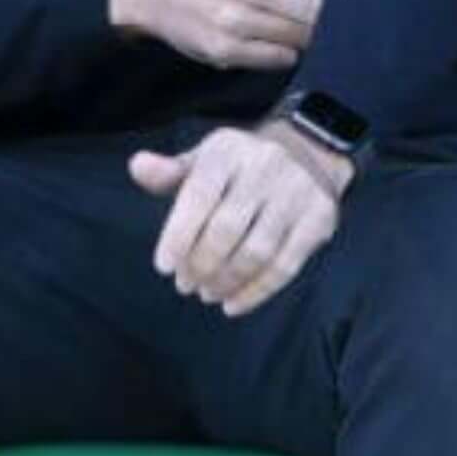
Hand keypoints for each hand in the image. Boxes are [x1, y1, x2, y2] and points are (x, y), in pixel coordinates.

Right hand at [107, 0, 356, 70]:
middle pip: (317, 11)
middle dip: (337, 16)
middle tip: (345, 15)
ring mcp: (233, 21)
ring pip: (301, 39)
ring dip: (313, 36)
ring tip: (307, 24)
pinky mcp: (223, 50)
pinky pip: (279, 59)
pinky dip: (289, 51)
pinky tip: (282, 38)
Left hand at [129, 123, 351, 315]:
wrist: (306, 152)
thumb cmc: (238, 165)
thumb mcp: (203, 159)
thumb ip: (169, 172)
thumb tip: (138, 167)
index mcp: (226, 152)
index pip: (198, 195)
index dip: (179, 235)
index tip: (163, 266)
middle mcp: (264, 169)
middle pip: (227, 229)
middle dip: (201, 264)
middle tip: (184, 284)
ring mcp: (295, 194)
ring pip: (257, 251)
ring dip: (226, 280)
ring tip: (206, 293)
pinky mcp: (318, 220)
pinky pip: (286, 265)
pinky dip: (257, 291)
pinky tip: (234, 303)